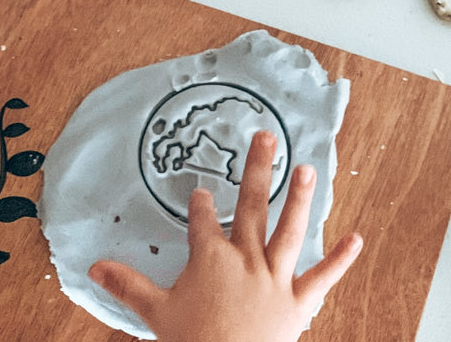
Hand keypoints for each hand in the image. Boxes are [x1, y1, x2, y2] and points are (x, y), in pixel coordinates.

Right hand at [90, 131, 361, 341]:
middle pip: (250, 205)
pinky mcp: (298, 302)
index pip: (202, 220)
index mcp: (210, 257)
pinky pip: (322, 277)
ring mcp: (274, 278)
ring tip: (308, 168)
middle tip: (266, 137)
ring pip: (289, 230)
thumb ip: (127, 285)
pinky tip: (357, 238)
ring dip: (299, 198)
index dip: (200, 204)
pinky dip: (340, 259)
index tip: (200, 189)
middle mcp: (245, 258)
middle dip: (257, 169)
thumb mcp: (154, 312)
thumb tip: (93, 267)